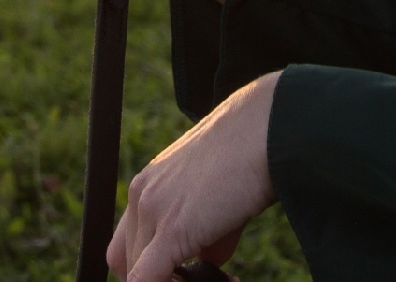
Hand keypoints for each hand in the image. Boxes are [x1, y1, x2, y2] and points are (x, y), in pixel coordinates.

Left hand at [107, 71, 278, 281]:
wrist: (266, 129)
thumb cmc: (251, 156)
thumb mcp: (217, 196)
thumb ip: (203, 232)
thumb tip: (207, 261)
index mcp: (148, 184)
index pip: (129, 244)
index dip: (151, 267)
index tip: (182, 272)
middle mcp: (141, 195)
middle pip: (129, 262)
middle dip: (164, 278)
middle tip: (205, 277)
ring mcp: (153, 211)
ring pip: (138, 275)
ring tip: (219, 278)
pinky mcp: (173, 229)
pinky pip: (146, 281)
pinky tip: (215, 281)